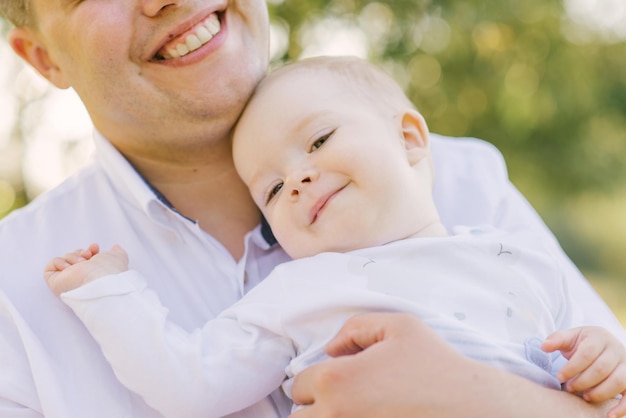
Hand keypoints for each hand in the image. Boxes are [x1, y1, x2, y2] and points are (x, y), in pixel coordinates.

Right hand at [43, 243, 128, 296]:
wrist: (100, 281)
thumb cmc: (110, 270)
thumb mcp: (118, 257)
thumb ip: (117, 251)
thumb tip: (115, 247)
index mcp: (93, 272)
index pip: (86, 257)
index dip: (89, 250)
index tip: (95, 247)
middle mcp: (80, 276)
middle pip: (74, 256)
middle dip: (80, 252)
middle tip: (88, 257)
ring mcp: (67, 279)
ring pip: (64, 259)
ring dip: (73, 257)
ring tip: (81, 264)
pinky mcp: (55, 282)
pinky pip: (50, 266)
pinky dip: (59, 262)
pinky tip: (69, 268)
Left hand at [289, 312, 500, 417]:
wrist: (470, 406)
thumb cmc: (435, 365)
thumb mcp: (398, 326)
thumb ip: (354, 328)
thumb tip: (331, 349)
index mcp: (337, 380)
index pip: (297, 385)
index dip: (315, 379)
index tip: (337, 380)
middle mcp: (337, 415)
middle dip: (314, 406)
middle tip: (342, 399)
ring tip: (351, 410)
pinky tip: (366, 417)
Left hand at [542, 326, 625, 416]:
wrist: (603, 345)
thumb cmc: (582, 343)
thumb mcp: (570, 337)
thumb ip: (557, 340)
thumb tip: (544, 346)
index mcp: (599, 337)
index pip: (586, 353)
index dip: (572, 367)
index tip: (559, 377)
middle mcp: (616, 350)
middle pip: (601, 369)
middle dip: (583, 381)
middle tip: (570, 388)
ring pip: (617, 381)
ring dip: (600, 393)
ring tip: (585, 397)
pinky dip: (622, 407)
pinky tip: (609, 416)